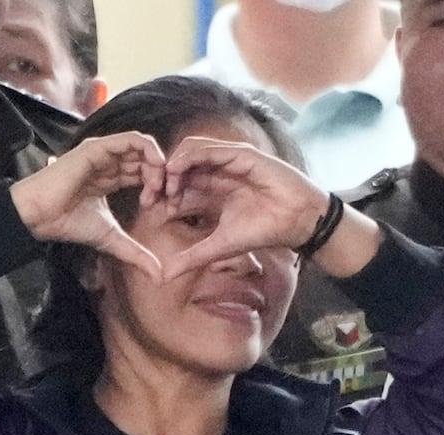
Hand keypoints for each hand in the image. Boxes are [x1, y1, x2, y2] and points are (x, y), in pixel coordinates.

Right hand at [10, 131, 166, 278]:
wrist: (41, 217)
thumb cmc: (69, 224)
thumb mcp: (111, 239)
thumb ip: (136, 254)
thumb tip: (159, 276)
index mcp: (112, 178)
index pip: (145, 174)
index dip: (161, 188)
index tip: (166, 208)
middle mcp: (110, 162)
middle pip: (148, 160)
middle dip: (165, 177)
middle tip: (168, 197)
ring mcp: (104, 153)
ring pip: (143, 147)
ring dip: (158, 165)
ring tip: (159, 186)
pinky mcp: (98, 148)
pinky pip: (131, 139)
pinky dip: (149, 151)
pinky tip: (155, 170)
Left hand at [159, 136, 327, 279]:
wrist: (297, 221)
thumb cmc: (264, 231)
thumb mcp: (219, 247)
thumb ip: (191, 258)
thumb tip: (162, 277)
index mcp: (211, 191)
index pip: (177, 186)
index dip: (159, 195)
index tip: (146, 209)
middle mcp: (216, 172)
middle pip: (178, 167)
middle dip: (159, 179)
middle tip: (147, 197)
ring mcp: (227, 160)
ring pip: (188, 152)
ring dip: (170, 166)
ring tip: (162, 186)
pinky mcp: (239, 153)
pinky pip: (206, 149)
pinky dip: (187, 157)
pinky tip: (176, 172)